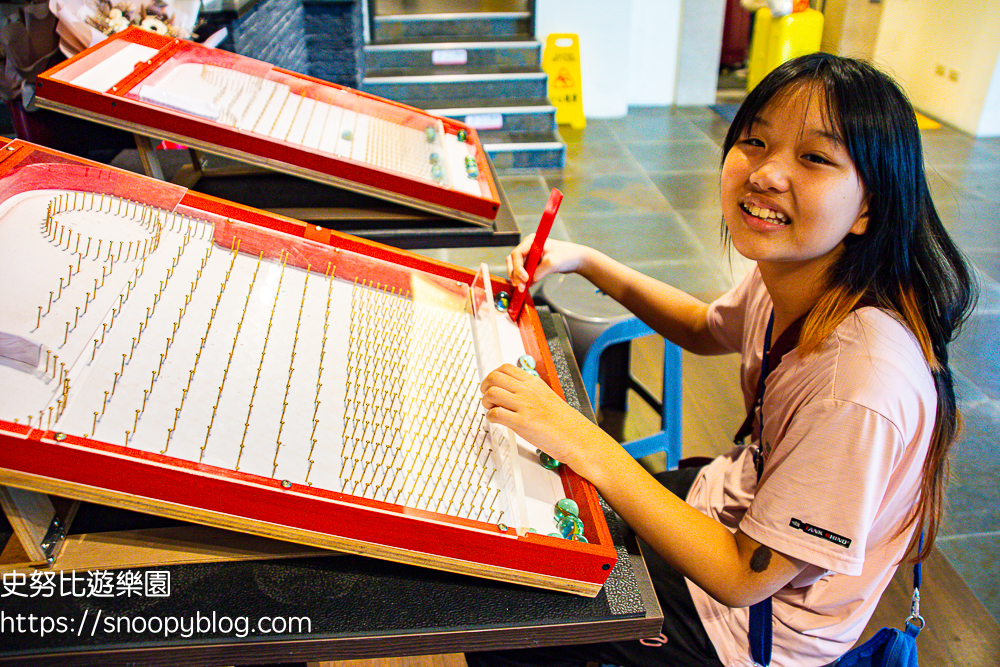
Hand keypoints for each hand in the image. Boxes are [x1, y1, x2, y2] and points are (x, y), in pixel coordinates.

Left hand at [479, 364, 614, 477]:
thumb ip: (528, 391)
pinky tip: (497, 421)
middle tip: (488, 398)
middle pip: (494, 377)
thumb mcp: (545, 395)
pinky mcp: (521, 422)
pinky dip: (490, 417)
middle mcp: (527, 391)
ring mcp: (524, 406)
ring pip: (491, 393)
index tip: (492, 385)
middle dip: (485, 387)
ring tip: (493, 410)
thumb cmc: (562, 420)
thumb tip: (510, 390)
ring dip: (486, 402)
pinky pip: (495, 414)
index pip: (505, 368)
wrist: (575, 436)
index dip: (493, 376)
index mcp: (533, 382)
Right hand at [506, 235, 592, 292]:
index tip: (525, 278)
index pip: (517, 254)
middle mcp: (528, 247)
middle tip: (519, 286)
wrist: (576, 259)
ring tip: (522, 289)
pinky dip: (522, 279)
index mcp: (532, 241)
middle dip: (514, 274)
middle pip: (513, 260)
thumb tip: (528, 282)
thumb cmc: (567, 256)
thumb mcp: (552, 264)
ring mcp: (530, 255)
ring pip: (516, 267)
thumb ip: (539, 272)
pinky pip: (522, 272)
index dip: (518, 267)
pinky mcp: (533, 263)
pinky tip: (525, 287)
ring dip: (517, 278)